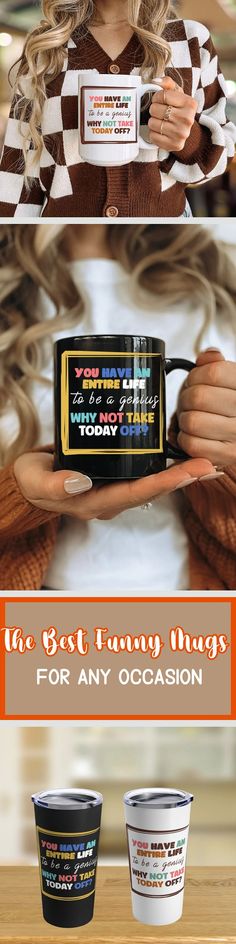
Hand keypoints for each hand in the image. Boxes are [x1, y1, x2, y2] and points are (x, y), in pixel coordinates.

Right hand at [14, 452, 217, 522]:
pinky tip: (183, 452)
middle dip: (183, 478)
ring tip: (208, 462)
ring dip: (181, 472)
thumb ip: (54, 485)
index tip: (188, 472)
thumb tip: (80, 482)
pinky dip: (166, 463)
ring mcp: (114, 487)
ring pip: (154, 481)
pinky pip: (146, 471)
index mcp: (95, 502)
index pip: (136, 493)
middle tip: (210, 465)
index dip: (164, 483)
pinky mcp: (116, 473)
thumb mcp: (35, 482)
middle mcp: (111, 497)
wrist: (30, 480)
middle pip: (153, 489)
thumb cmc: (32, 482)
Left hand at [148, 76, 196, 151]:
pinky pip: (153, 136)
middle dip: (154, 110)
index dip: (156, 97)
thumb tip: (155, 81)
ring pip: (152, 123)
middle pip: (155, 109)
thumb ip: (167, 82)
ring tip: (161, 122)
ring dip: (153, 122)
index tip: (159, 100)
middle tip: (160, 113)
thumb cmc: (178, 109)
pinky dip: (153, 134)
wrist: (185, 130)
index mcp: (190, 103)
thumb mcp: (176, 93)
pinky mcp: (175, 145)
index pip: (161, 95)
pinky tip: (161, 131)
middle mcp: (188, 119)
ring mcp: (182, 134)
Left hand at [177, 349, 235, 466]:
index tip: (195, 381)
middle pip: (198, 397)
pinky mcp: (226, 456)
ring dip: (185, 420)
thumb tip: (207, 357)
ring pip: (192, 421)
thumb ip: (215, 363)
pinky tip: (194, 435)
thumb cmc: (226, 404)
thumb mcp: (227, 379)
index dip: (195, 376)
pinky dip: (185, 439)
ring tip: (193, 419)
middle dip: (186, 399)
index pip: (213, 372)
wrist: (235, 435)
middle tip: (189, 403)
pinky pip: (191, 444)